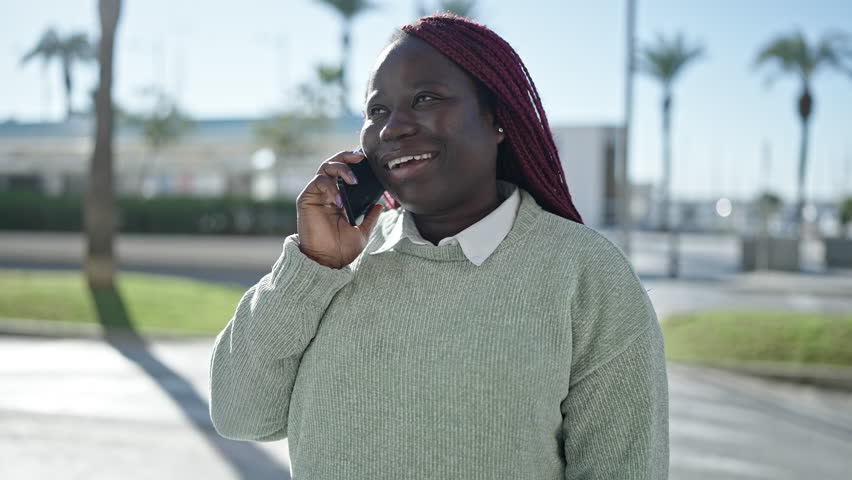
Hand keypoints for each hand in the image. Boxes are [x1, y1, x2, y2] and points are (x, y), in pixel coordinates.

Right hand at [296, 150, 384, 268]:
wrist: (328, 261)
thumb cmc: (342, 249)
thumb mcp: (363, 231)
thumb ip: (371, 217)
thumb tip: (380, 205)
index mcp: (340, 198)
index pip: (345, 172)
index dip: (354, 163)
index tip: (367, 159)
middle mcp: (327, 193)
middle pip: (334, 163)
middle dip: (347, 156)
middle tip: (360, 158)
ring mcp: (316, 195)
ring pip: (325, 168)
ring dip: (341, 169)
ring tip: (353, 180)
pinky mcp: (306, 199)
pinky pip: (318, 182)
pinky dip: (330, 187)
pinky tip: (339, 200)